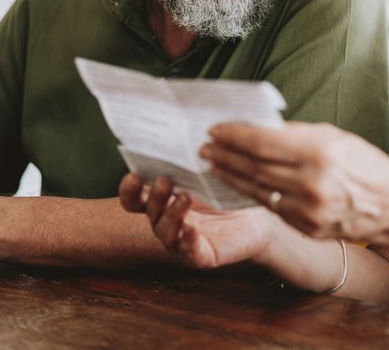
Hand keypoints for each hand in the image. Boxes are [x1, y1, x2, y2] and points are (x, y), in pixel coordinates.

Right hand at [118, 173, 275, 268]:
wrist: (259, 220)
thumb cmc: (229, 193)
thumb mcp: (209, 175)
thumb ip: (192, 162)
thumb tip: (185, 132)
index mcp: (163, 200)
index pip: (134, 198)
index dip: (129, 189)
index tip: (134, 175)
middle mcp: (166, 221)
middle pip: (149, 211)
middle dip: (154, 195)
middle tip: (165, 180)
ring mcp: (180, 240)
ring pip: (164, 231)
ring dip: (170, 214)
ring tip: (185, 198)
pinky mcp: (200, 255)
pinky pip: (189, 251)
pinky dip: (188, 240)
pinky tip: (192, 230)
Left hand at [202, 122, 388, 244]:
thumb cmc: (363, 164)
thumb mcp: (332, 137)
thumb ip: (293, 135)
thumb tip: (256, 128)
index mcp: (318, 152)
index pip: (262, 143)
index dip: (233, 136)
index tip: (215, 129)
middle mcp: (310, 182)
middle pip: (253, 166)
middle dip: (224, 155)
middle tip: (203, 146)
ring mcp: (306, 209)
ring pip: (255, 188)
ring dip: (228, 174)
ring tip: (211, 162)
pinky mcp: (304, 226)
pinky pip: (267, 205)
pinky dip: (247, 192)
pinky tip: (233, 182)